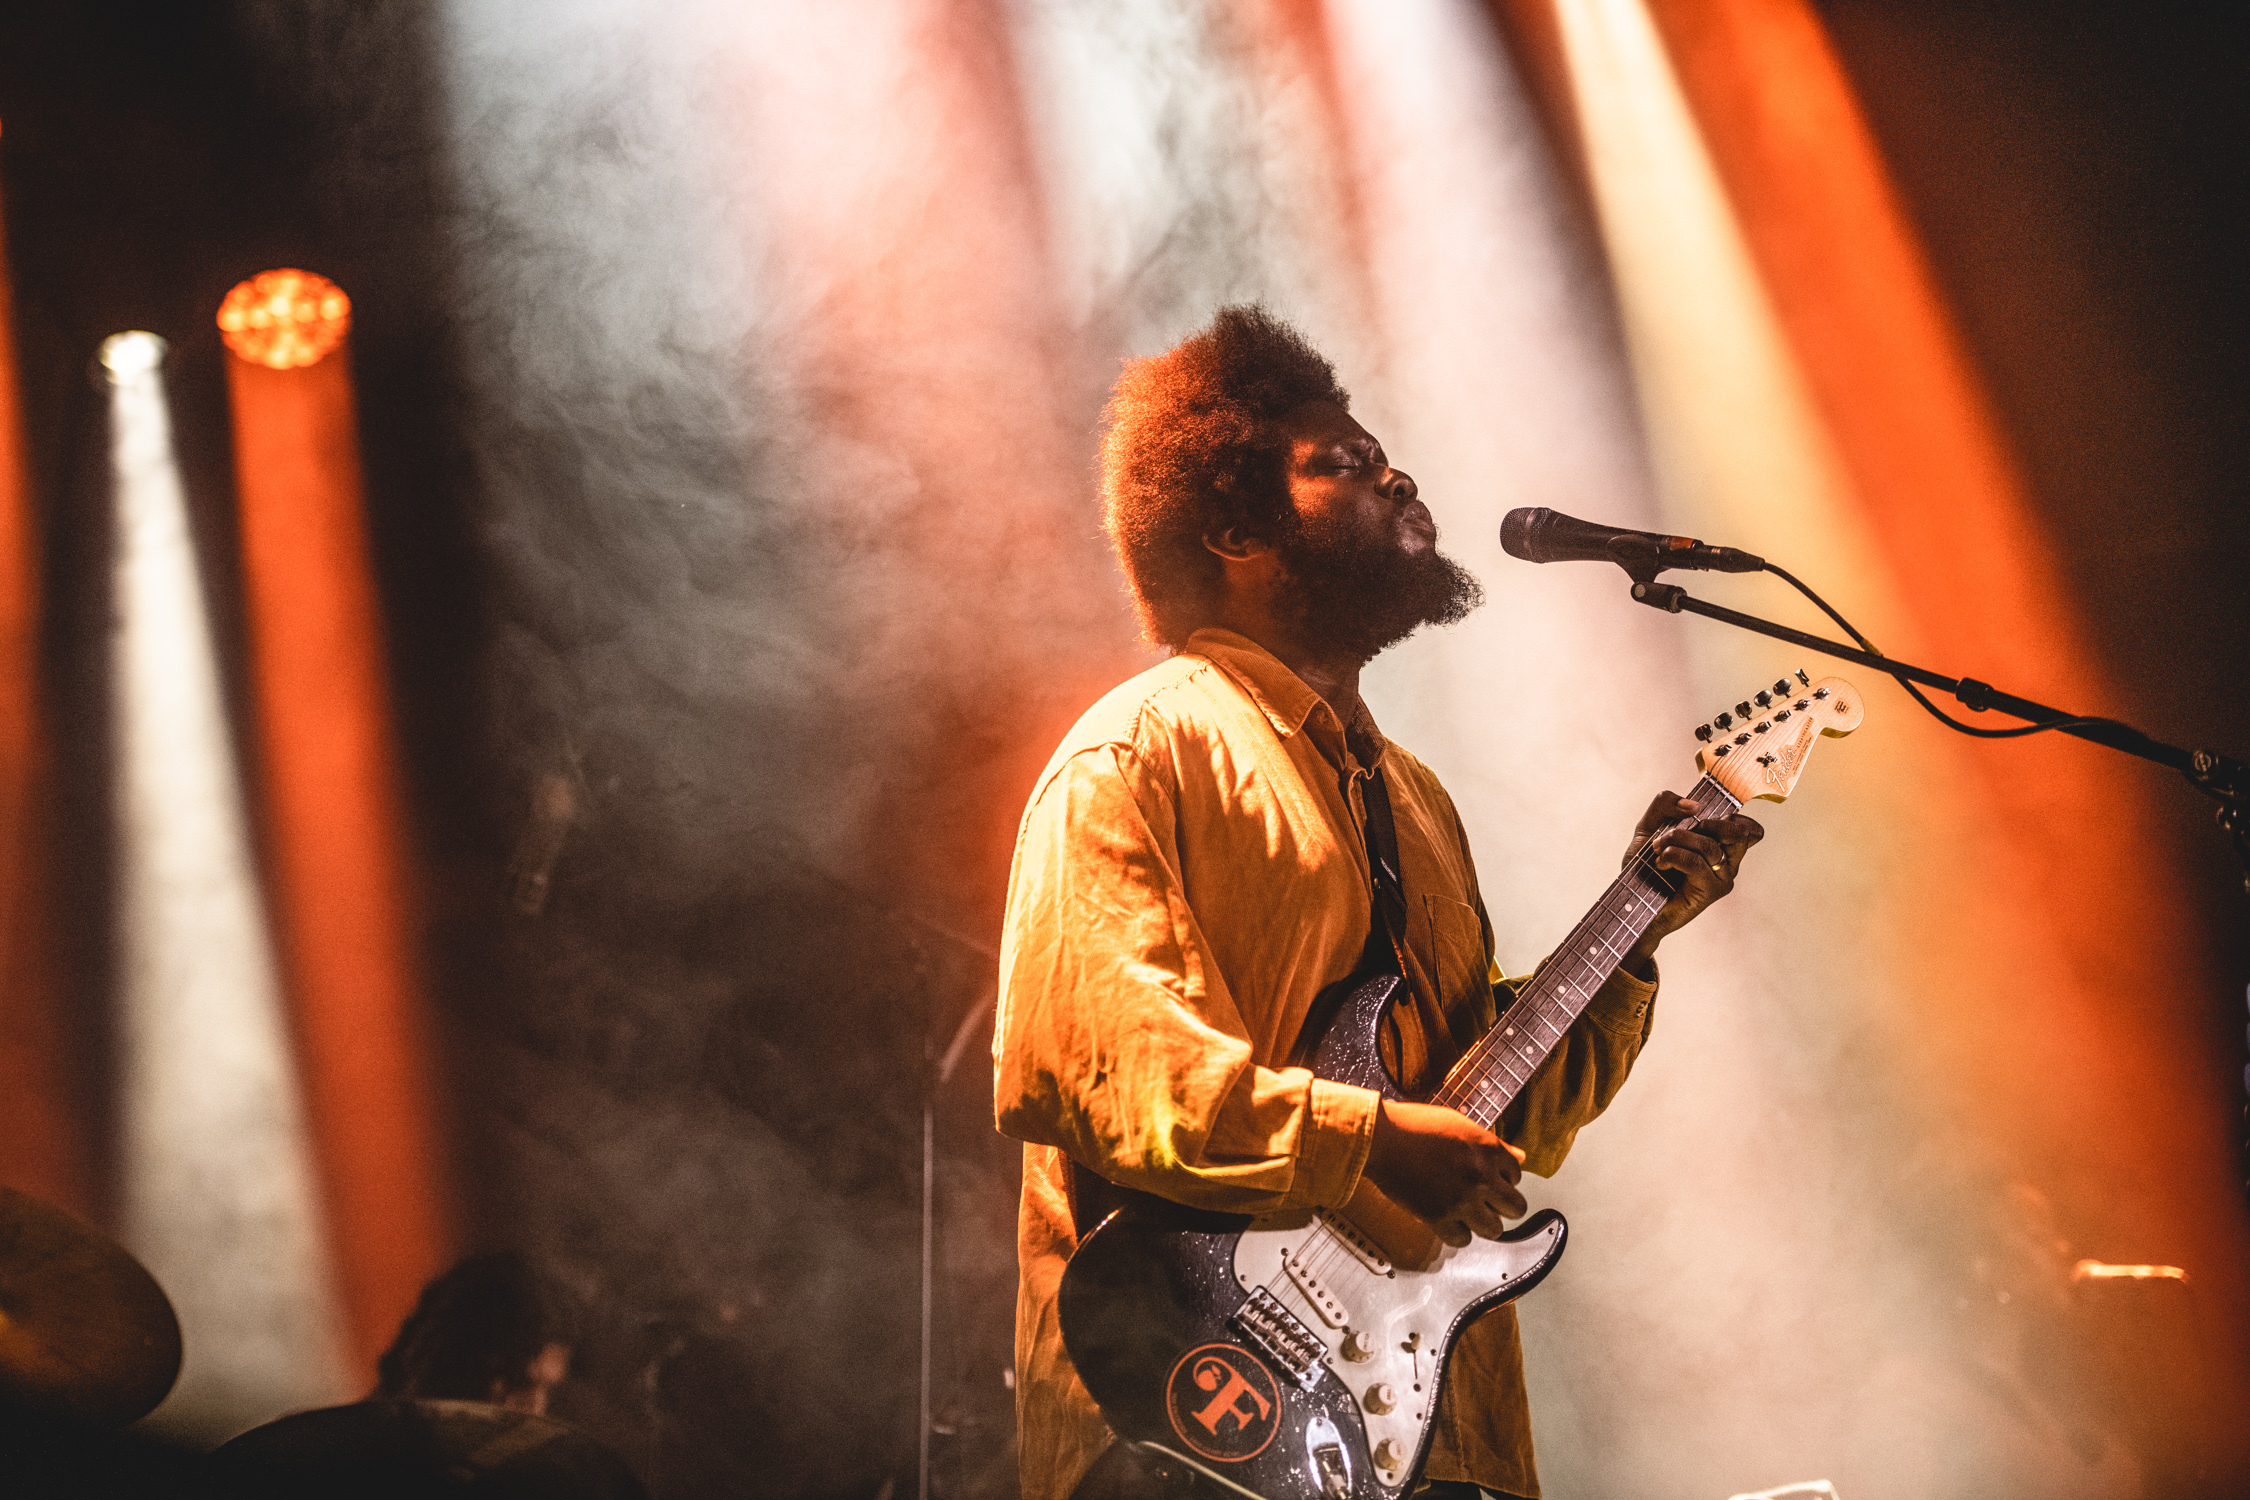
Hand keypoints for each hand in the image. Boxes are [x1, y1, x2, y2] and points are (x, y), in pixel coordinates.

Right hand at [1363, 1099, 1527, 1245]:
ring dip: (1483, 1224)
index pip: (1517, 1175)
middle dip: (1503, 1206)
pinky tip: (1447, 1221)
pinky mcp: (1439, 1216)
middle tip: (1487, 1203)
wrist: (1382, 1138)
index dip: (1503, 1180)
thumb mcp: (1460, 1125)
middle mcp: (1481, 1175)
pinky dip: (1456, 1233)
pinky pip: (1462, 1239)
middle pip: (1515, 1207)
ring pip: (1494, 1229)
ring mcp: (1462, 1198)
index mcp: (1488, 1149)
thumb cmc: (1414, 1125)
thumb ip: (1492, 1145)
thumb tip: (1520, 1156)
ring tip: (1469, 1215)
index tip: (1490, 1181)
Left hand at [1619, 791, 1763, 971]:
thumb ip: (1665, 805)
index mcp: (1720, 845)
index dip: (1733, 816)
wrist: (1632, 903)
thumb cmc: (1645, 868)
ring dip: (1677, 839)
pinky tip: (1661, 863)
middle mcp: (1727, 862)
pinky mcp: (1711, 892)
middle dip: (1706, 822)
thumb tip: (1693, 805)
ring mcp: (1722, 878)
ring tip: (1657, 849)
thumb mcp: (1649, 827)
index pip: (1748, 828)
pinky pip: (1697, 863)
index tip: (1700, 817)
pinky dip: (1674, 856)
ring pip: (1710, 845)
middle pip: (1738, 831)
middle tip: (1676, 831)